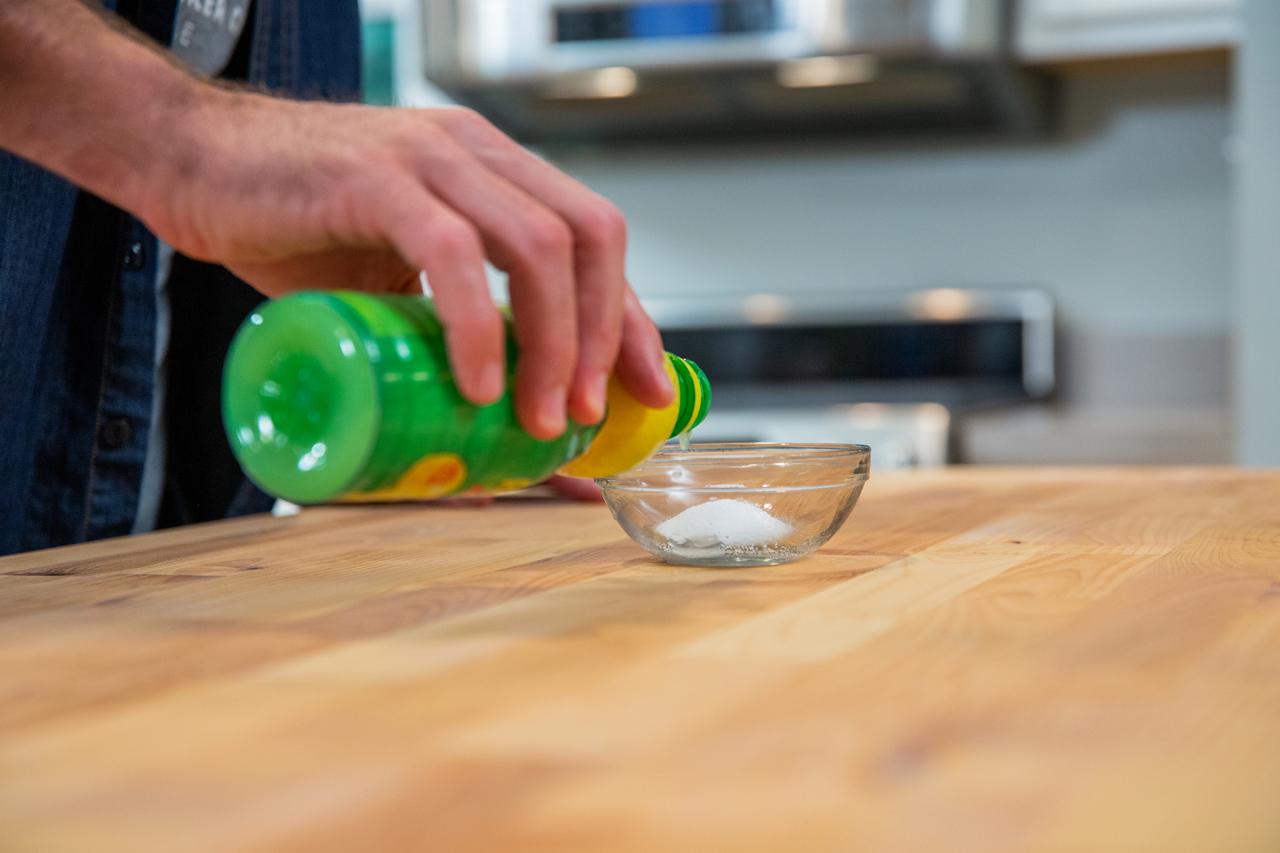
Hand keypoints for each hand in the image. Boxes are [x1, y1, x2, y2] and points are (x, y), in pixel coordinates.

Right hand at [136, 92, 673, 438]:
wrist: (189, 163)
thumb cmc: (294, 229)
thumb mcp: (394, 291)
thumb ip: (451, 344)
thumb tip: (511, 451)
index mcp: (494, 172)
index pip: (596, 238)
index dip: (631, 318)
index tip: (648, 392)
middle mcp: (476, 155)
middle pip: (587, 239)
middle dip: (604, 338)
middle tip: (585, 419)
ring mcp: (429, 160)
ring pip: (537, 245)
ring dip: (554, 343)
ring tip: (541, 421)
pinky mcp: (372, 179)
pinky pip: (452, 253)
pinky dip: (479, 326)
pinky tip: (478, 387)